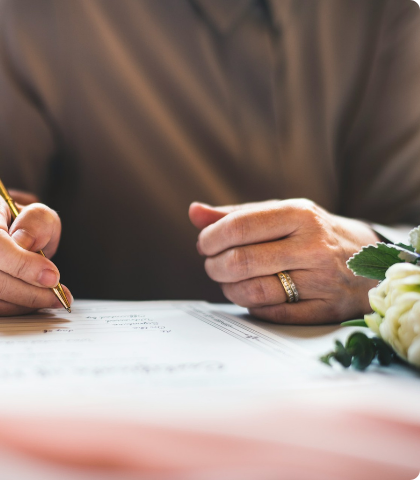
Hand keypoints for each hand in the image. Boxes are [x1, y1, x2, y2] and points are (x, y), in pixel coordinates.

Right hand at [0, 190, 72, 315]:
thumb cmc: (16, 225)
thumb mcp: (37, 215)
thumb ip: (38, 222)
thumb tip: (25, 245)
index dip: (21, 264)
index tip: (52, 277)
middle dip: (26, 291)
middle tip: (56, 296)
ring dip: (17, 306)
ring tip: (45, 302)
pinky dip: (3, 311)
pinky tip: (24, 306)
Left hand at [189, 199, 379, 323]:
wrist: (369, 260)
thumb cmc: (311, 234)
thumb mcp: (280, 214)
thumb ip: (235, 215)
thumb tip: (194, 212)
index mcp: (299, 214)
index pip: (238, 227)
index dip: (210, 239)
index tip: (204, 245)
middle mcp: (313, 246)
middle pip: (241, 262)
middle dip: (215, 266)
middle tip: (213, 265)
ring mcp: (323, 280)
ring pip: (252, 292)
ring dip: (229, 289)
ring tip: (230, 281)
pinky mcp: (326, 310)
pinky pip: (271, 315)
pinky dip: (253, 307)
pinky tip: (253, 296)